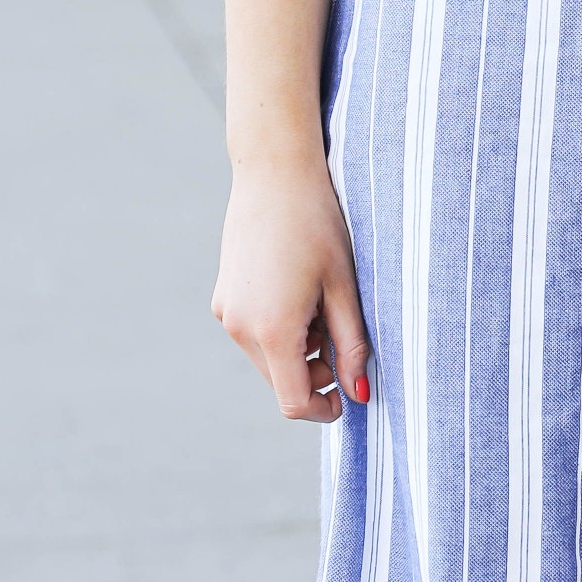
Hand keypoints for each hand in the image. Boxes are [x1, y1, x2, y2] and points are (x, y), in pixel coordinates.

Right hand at [212, 150, 369, 422]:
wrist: (275, 173)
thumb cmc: (318, 224)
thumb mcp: (344, 286)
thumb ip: (352, 345)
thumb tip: (359, 392)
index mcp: (273, 329)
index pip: (294, 402)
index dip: (325, 407)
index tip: (349, 392)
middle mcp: (240, 327)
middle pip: (281, 381)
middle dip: (315, 371)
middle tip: (342, 330)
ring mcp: (226, 312)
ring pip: (268, 357)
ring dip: (298, 348)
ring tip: (320, 301)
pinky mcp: (223, 297)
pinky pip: (254, 332)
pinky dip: (279, 328)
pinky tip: (297, 288)